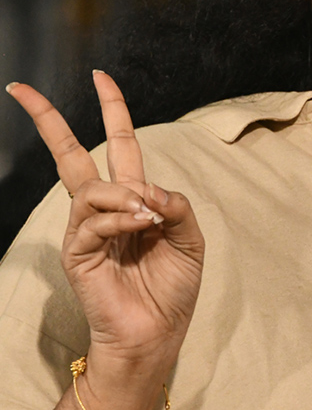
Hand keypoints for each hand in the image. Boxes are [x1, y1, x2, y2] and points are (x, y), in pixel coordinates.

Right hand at [6, 72, 203, 373]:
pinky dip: (121, 219)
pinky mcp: (76, 253)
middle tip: (23, 90)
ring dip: (125, 197)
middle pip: (72, 155)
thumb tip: (148, 189)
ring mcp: (86, 230)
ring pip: (93, 189)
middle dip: (51, 121)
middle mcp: (104, 210)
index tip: (100, 76)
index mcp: (133, 200)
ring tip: (148, 219)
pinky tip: (139, 229)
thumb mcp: (190, 238)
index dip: (111, 111)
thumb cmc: (173, 287)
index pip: (117, 146)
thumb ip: (176, 205)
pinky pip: (93, 221)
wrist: (157, 332)